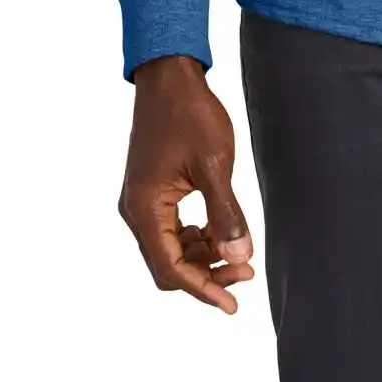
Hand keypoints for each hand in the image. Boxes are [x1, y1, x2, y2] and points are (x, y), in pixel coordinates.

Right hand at [118, 53, 254, 312]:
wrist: (169, 76)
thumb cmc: (191, 114)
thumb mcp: (214, 164)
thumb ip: (225, 213)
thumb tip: (239, 257)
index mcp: (144, 209)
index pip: (170, 269)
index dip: (203, 289)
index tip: (233, 304)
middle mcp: (135, 211)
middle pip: (168, 264)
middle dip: (207, 274)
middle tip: (246, 274)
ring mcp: (140, 201)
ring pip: (169, 248)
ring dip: (202, 256)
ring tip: (239, 254)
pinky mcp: (150, 191)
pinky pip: (170, 229)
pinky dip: (195, 237)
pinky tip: (219, 231)